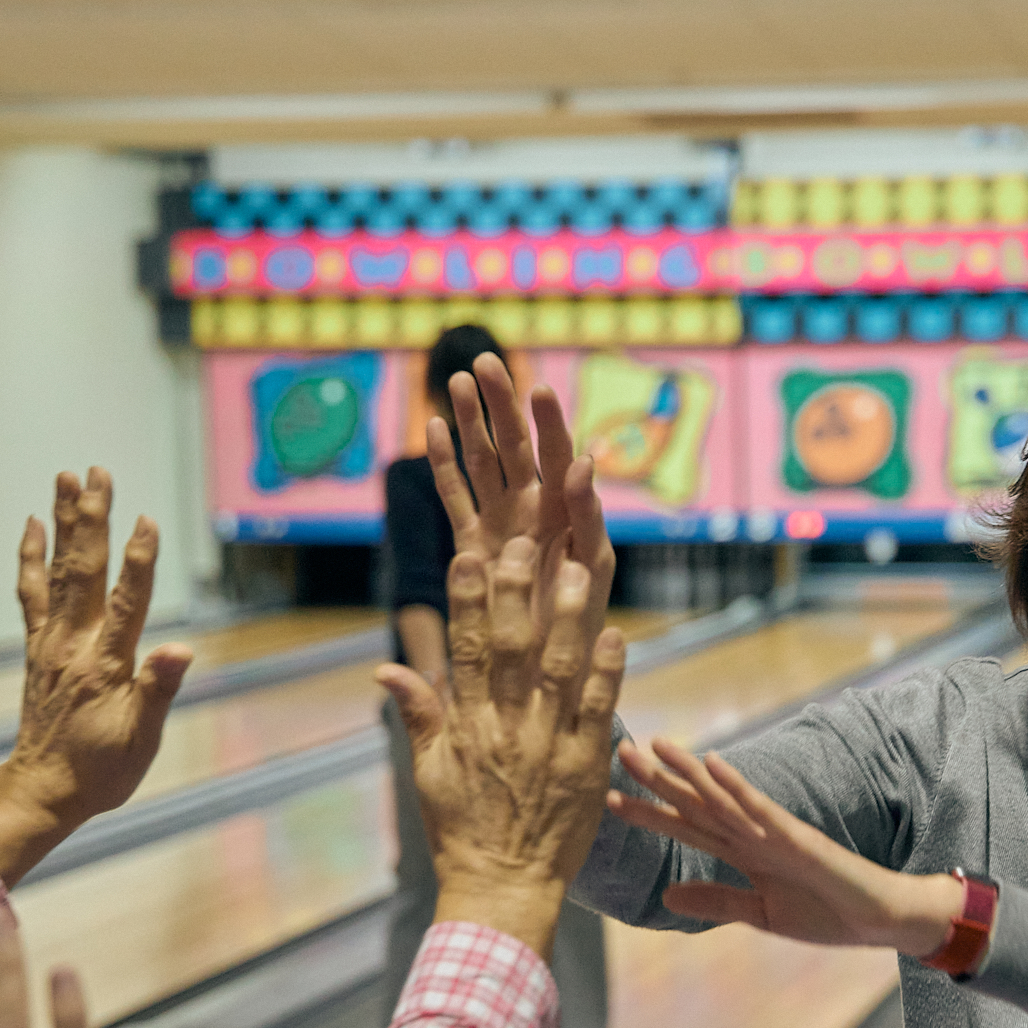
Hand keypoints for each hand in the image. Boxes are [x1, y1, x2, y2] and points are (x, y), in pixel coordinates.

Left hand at [0, 468, 192, 883]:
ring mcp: (51, 642)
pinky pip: (31, 592)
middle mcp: (73, 644)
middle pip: (83, 569)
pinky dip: (31, 557)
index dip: (139, 560)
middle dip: (91, 519)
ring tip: (65, 479)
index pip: (126, 601)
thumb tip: (180, 650)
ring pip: (57, 570)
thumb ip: (158, 690)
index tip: (145, 520)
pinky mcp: (38, 647)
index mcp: (105, 664)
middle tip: (96, 472)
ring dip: (62, 523)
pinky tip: (33, 527)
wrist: (43, 790)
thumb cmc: (101, 770)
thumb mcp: (141, 739)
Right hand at [376, 537, 627, 958]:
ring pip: (559, 670)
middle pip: (512, 648)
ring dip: (569, 618)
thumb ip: (417, 716)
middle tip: (525, 541)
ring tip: (578, 570)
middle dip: (517, 592)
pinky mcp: (586, 767)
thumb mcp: (429, 774)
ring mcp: (549, 746)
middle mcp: (507, 729)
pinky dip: (607, 672)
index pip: (465, 650)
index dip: (467, 600)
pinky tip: (616, 634)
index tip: (469, 554)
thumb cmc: (463, 832)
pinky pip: (599, 711)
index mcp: (467, 727)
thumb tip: (386, 669)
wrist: (503, 892)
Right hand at [429, 353, 614, 651]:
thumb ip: (588, 514)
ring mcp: (500, 521)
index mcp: (567, 509)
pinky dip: (444, 464)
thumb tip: (584, 461)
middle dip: (501, 404)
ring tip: (458, 380)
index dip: (548, 421)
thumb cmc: (582, 615)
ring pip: (483, 462)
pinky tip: (435, 428)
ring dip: (471, 422)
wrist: (547, 665)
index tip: (537, 388)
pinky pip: (455, 496)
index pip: (557, 454)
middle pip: (515, 446)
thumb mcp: (593, 564)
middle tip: (485, 362)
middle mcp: (533, 507)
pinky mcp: (471, 542)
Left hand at [607, 739, 964, 956]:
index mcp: (742, 853)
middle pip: (696, 802)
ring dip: (688, 772)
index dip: (649, 813)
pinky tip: (712, 765)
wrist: (879, 921)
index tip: (609, 798)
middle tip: (620, 751)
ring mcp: (774, 833)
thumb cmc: (826, 914)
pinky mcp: (798, 838)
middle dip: (658, 779)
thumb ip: (716, 901)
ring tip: (656, 746)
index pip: (687, 828)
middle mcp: (752, 835)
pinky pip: (762, 809)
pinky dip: (736, 787)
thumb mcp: (760, 914)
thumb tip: (665, 897)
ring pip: (722, 797)